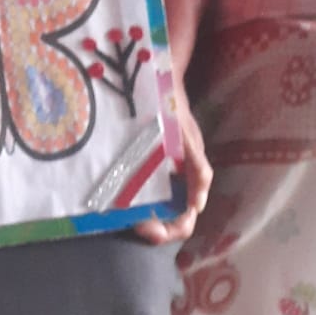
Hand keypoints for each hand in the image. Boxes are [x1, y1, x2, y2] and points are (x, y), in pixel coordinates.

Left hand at [135, 75, 212, 245]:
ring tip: (124, 215)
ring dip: (141, 216)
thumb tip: (198, 204)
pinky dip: (132, 199)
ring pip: (154, 209)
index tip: (152, 231)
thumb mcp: (187, 135)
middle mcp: (176, 183)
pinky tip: (118, 198)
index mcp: (191, 180)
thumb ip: (197, 167)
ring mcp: (160, 176)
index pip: (185, 219)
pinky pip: (140, 191)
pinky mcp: (144, 167)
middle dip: (154, 228)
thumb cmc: (175, 109)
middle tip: (136, 226)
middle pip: (168, 220)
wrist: (157, 83)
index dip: (172, 230)